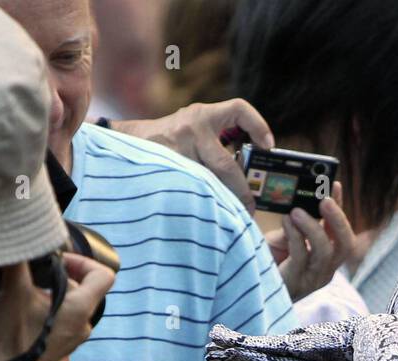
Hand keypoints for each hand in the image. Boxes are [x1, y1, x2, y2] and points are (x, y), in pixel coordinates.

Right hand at [0, 253, 114, 360]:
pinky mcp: (63, 345)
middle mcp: (84, 323)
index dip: (84, 261)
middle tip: (37, 273)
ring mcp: (75, 337)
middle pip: (85, 288)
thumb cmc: (13, 334)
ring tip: (29, 291)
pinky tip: (27, 309)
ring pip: (73, 303)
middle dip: (62, 276)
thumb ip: (18, 261)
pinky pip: (64, 318)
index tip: (58, 262)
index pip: (104, 275)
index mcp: (81, 308)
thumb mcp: (13, 290)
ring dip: (54, 292)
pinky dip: (50, 309)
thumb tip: (17, 239)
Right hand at [113, 99, 274, 211]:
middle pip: (226, 166)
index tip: (268, 146)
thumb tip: (250, 173)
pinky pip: (192, 191)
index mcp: (202, 115)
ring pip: (210, 184)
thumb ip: (218, 141)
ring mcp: (177, 150)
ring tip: (230, 214)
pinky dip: (204, 203)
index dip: (258, 124)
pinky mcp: (166, 169)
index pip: (238, 109)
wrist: (128, 142)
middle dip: (242, 190)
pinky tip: (207, 212)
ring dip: (222, 202)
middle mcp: (191, 128)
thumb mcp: (193, 128)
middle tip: (250, 206)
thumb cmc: (169, 138)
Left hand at [264, 183, 356, 301]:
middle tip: (324, 200)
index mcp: (327, 257)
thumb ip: (297, 226)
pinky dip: (295, 235)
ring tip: (296, 211)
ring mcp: (313, 279)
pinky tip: (286, 221)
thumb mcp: (286, 240)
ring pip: (326, 251)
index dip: (340, 207)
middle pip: (346, 245)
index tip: (335, 184)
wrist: (251, 289)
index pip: (342, 231)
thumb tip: (301, 203)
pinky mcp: (296, 283)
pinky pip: (301, 256)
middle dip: (338, 219)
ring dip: (313, 227)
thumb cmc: (270, 264)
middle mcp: (326, 269)